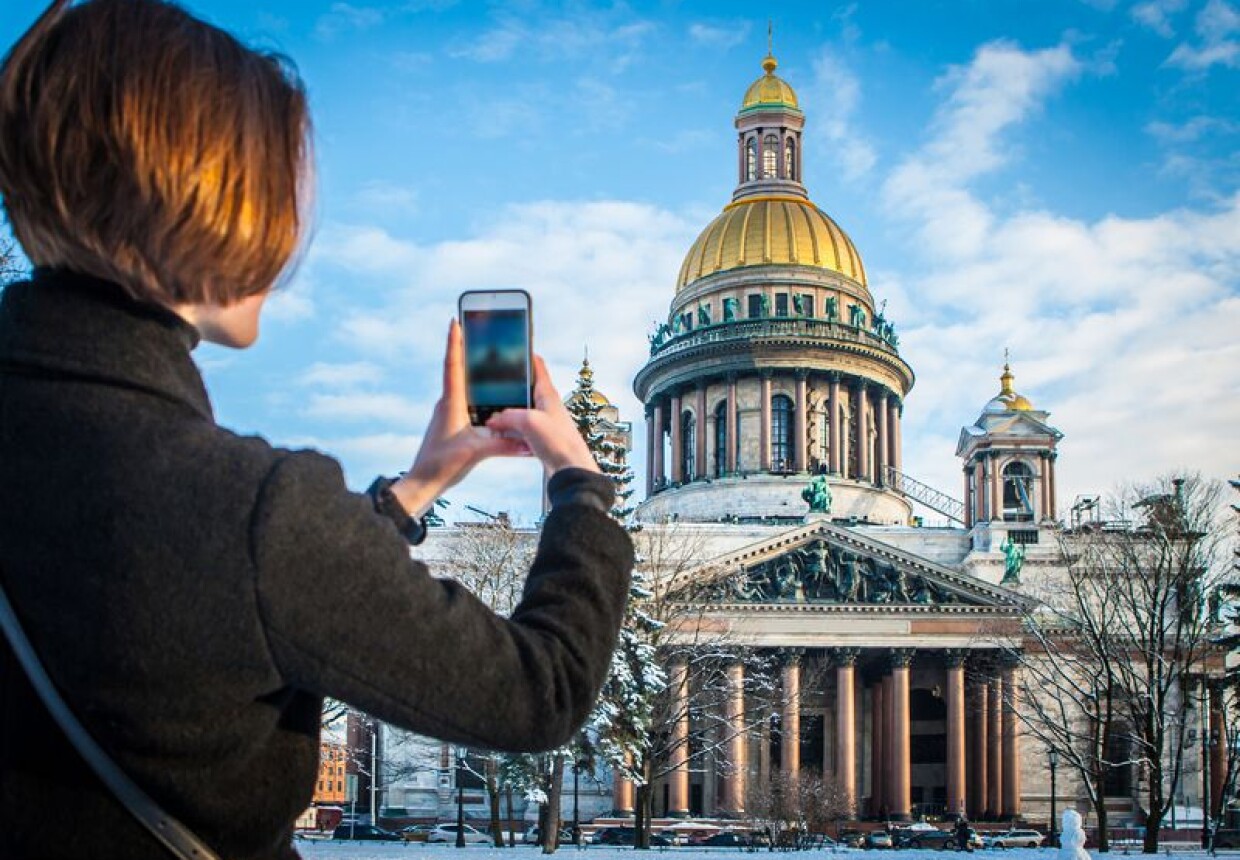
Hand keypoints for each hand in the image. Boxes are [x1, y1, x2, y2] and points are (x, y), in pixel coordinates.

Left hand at [391, 320, 529, 516]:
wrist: (423, 483)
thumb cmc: (442, 465)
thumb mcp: (477, 452)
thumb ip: (504, 444)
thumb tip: (528, 442)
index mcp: (451, 402)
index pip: (453, 365)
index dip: (455, 342)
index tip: (455, 321)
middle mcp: (448, 403)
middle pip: (459, 370)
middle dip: (468, 350)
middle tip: (478, 331)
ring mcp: (448, 413)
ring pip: (464, 387)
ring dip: (474, 373)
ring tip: (490, 359)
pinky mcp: (452, 424)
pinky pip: (467, 403)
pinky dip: (478, 395)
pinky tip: (492, 398)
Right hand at [485, 356, 600, 477]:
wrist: (571, 470)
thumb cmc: (558, 442)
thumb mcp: (529, 422)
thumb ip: (508, 416)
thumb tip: (492, 420)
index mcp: (547, 394)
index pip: (537, 367)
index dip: (525, 355)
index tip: (512, 345)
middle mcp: (547, 406)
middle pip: (524, 389)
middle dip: (507, 387)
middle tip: (489, 382)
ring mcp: (543, 422)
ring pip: (519, 411)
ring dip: (505, 412)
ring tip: (487, 412)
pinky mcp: (540, 439)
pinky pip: (520, 430)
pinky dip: (508, 430)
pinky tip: (497, 434)